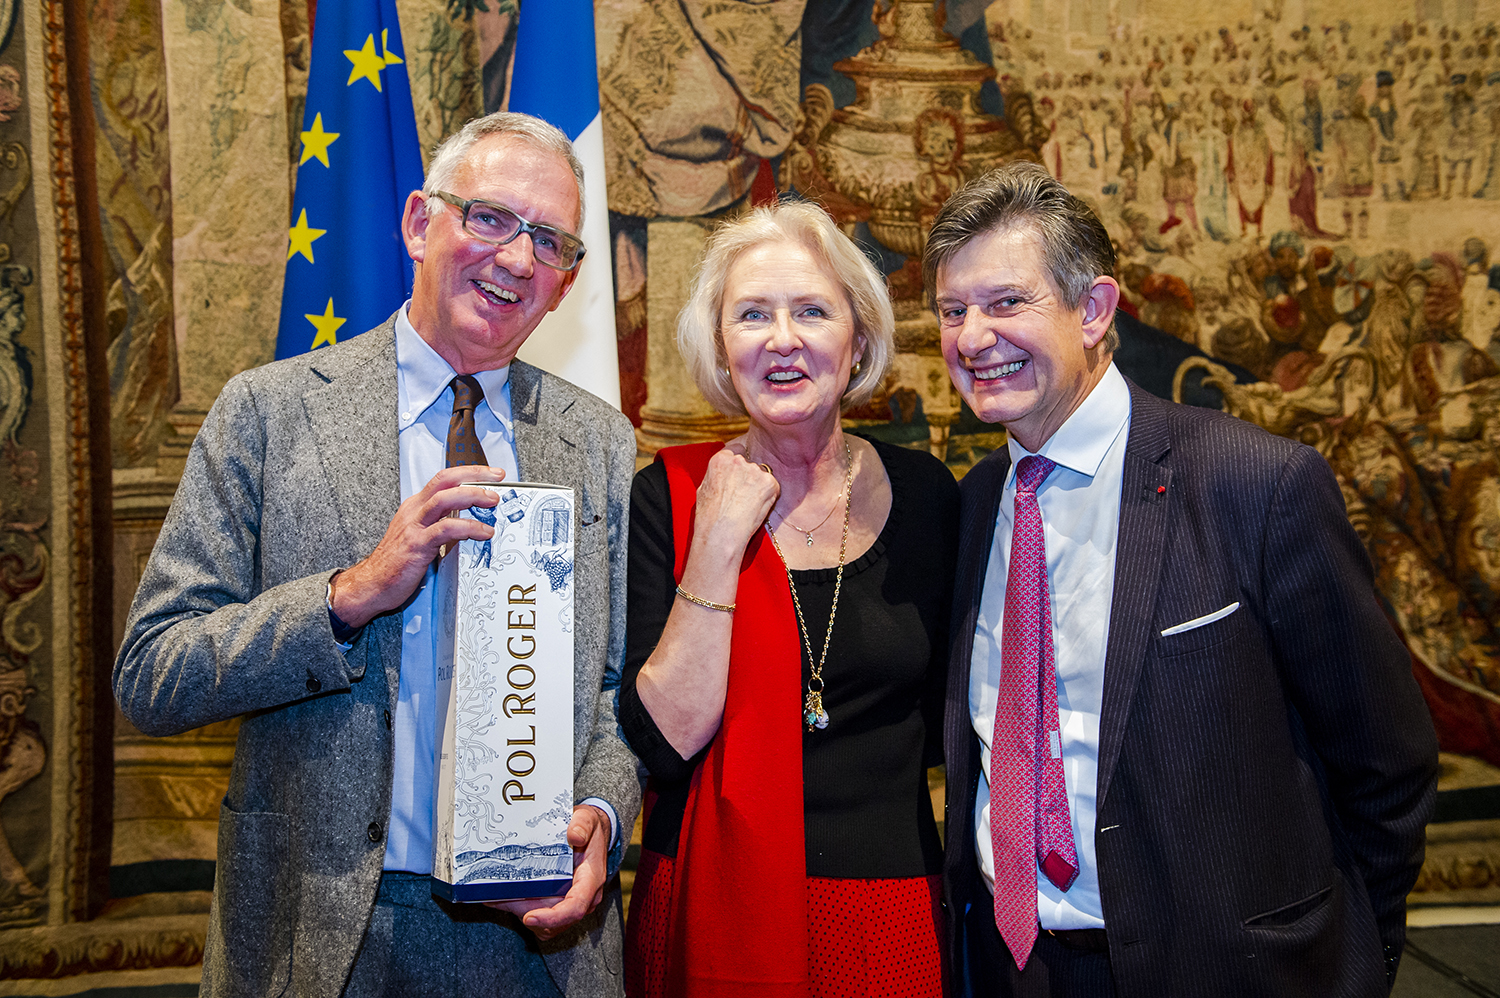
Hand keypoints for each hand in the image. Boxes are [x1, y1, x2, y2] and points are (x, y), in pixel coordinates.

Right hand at [330, 465, 504, 628]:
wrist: (372, 584)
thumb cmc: (398, 563)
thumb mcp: (422, 537)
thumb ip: (442, 526)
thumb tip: (471, 524)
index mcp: (416, 507)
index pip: (444, 479)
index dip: (468, 472)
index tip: (491, 473)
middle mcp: (414, 511)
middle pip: (445, 480)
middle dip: (474, 475)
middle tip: (498, 478)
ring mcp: (414, 526)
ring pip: (444, 499)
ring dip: (472, 496)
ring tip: (493, 501)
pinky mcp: (416, 544)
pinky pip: (445, 529)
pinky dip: (468, 527)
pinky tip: (483, 532)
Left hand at [485, 804, 611, 938]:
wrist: (592, 834)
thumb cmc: (589, 829)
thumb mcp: (587, 818)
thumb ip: (582, 825)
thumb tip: (574, 836)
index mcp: (591, 880)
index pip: (575, 907)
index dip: (553, 917)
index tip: (529, 917)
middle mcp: (584, 898)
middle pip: (555, 922)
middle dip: (525, 913)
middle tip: (499, 897)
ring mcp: (572, 904)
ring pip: (545, 926)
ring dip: (520, 913)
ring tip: (498, 896)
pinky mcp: (561, 905)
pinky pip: (541, 921)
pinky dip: (521, 911)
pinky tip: (504, 896)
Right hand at [689, 444, 779, 559]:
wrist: (720, 533)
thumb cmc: (708, 517)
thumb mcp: (704, 489)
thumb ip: (716, 475)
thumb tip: (721, 474)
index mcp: (720, 459)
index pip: (736, 451)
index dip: (738, 466)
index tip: (738, 476)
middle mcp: (738, 460)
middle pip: (749, 464)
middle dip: (748, 477)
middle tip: (742, 497)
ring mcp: (755, 470)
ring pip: (761, 475)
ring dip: (758, 487)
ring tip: (748, 506)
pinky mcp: (769, 482)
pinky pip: (772, 486)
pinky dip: (769, 496)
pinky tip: (756, 508)